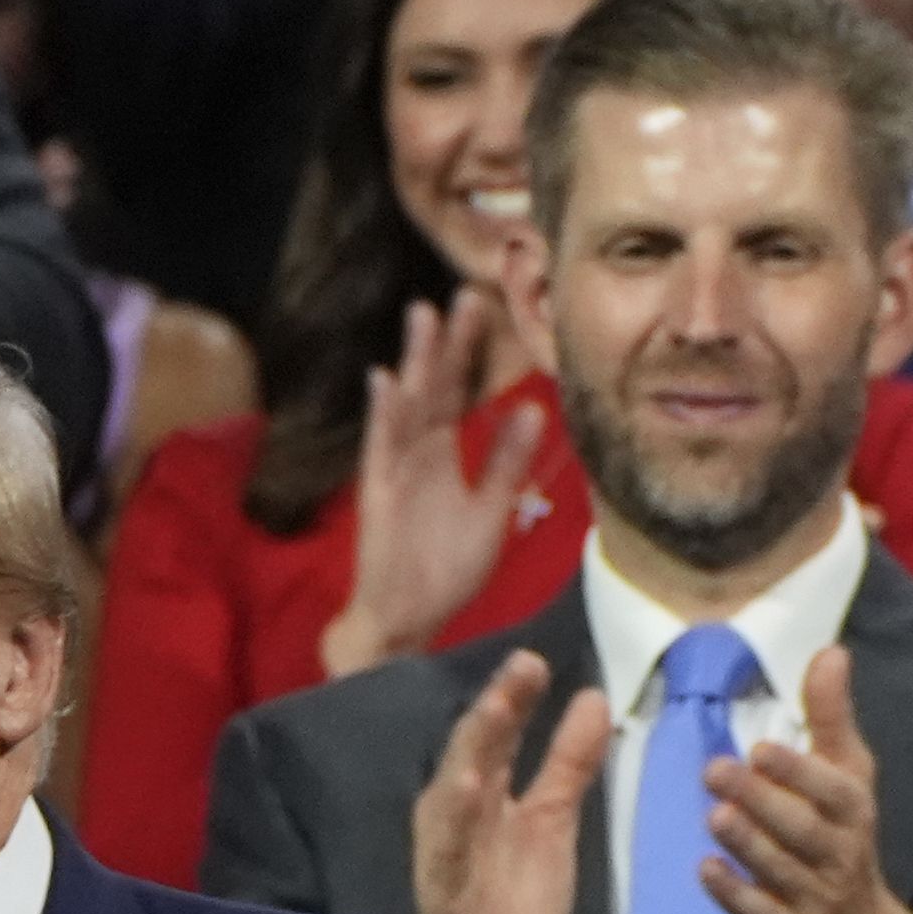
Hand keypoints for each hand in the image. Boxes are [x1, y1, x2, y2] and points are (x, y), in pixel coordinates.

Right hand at [324, 292, 544, 678]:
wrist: (408, 619)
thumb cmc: (445, 570)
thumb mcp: (491, 510)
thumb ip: (507, 461)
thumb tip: (533, 410)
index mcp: (442, 457)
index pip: (456, 392)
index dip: (468, 352)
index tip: (484, 306)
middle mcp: (416, 456)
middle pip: (432, 388)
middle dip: (445, 343)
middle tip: (462, 294)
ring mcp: (395, 473)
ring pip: (406, 407)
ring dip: (414, 364)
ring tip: (423, 318)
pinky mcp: (379, 496)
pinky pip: (381, 450)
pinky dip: (383, 417)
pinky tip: (385, 382)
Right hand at [410, 648, 608, 913]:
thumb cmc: (513, 898)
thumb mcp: (551, 820)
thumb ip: (568, 762)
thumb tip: (594, 697)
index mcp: (482, 793)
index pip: (498, 736)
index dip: (514, 698)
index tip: (536, 662)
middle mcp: (458, 810)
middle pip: (478, 749)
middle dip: (498, 708)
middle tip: (524, 666)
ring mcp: (448, 845)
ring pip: (457, 786)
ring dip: (475, 749)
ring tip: (497, 709)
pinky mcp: (443, 883)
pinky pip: (446, 846)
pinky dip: (454, 814)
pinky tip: (466, 784)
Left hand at [698, 646, 912, 913]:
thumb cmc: (842, 845)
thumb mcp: (847, 781)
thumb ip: (830, 720)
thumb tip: (830, 651)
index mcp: (852, 813)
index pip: (834, 790)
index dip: (801, 772)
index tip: (762, 747)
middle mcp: (838, 856)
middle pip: (803, 828)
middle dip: (762, 800)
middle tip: (715, 770)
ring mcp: (814, 900)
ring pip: (781, 870)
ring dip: (747, 843)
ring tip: (713, 815)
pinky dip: (735, 896)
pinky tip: (706, 871)